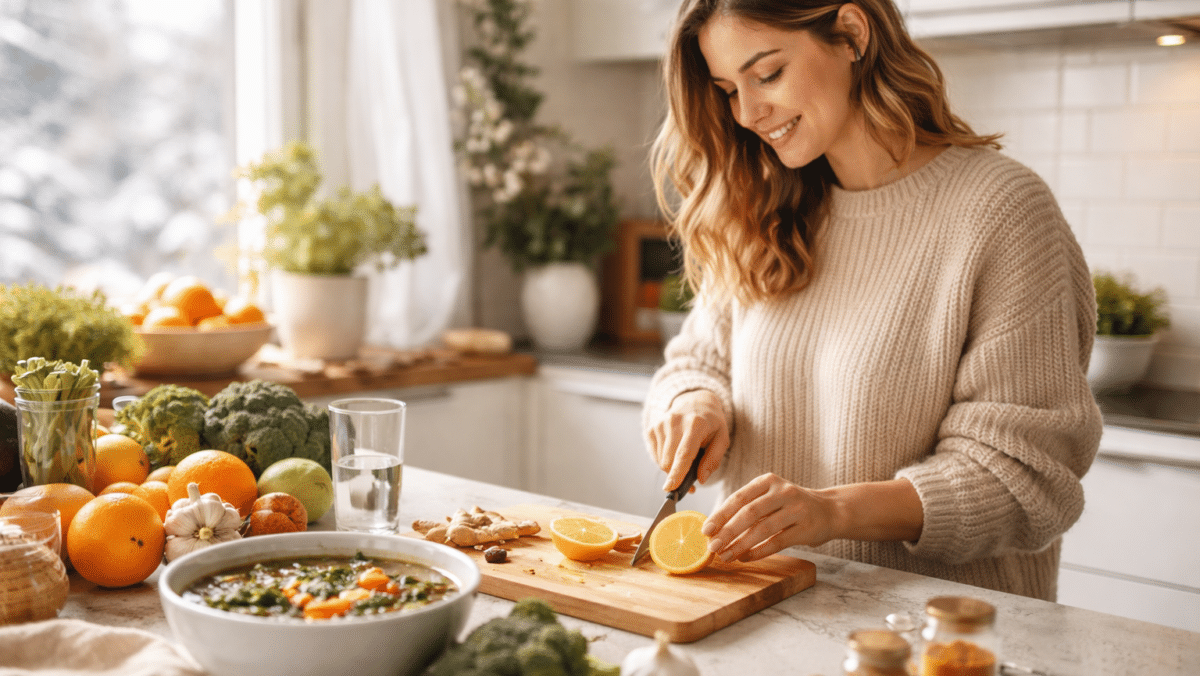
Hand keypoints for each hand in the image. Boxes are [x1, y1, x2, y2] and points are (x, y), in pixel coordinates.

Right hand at [647, 389, 728, 490]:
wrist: (695, 401)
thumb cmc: (711, 423)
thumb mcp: (722, 439)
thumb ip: (713, 460)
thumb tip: (701, 479)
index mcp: (696, 424)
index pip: (684, 453)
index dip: (677, 472)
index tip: (671, 488)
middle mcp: (675, 421)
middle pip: (669, 460)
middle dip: (677, 475)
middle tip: (690, 478)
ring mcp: (661, 424)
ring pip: (661, 460)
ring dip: (672, 467)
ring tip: (685, 459)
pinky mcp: (652, 428)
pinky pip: (655, 455)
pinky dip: (665, 460)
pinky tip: (675, 451)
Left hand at [701, 473, 835, 561]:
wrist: (830, 510)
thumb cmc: (791, 505)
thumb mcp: (770, 497)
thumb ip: (747, 508)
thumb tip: (715, 528)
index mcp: (768, 481)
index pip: (739, 497)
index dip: (721, 515)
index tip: (706, 530)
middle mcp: (782, 492)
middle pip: (749, 513)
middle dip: (728, 531)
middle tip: (712, 546)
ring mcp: (796, 509)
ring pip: (763, 529)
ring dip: (741, 545)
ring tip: (725, 556)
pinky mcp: (806, 528)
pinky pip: (778, 542)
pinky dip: (759, 552)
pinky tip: (745, 558)